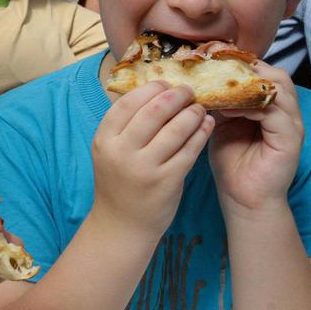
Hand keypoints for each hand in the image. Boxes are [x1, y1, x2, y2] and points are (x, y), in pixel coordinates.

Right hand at [91, 81, 213, 234]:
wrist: (121, 224)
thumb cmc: (119, 181)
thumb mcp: (110, 151)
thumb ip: (126, 125)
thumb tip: (155, 90)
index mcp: (104, 139)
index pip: (128, 102)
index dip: (150, 88)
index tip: (165, 84)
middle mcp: (121, 152)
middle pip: (154, 110)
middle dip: (176, 95)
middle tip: (188, 92)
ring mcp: (144, 168)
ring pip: (176, 128)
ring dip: (192, 112)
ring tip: (199, 108)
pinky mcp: (167, 181)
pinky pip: (190, 149)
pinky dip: (201, 133)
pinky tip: (206, 125)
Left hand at [209, 62, 302, 214]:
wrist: (242, 198)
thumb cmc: (230, 163)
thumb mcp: (219, 125)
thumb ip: (217, 103)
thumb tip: (197, 82)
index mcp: (268, 106)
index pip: (262, 73)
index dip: (238, 64)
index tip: (210, 61)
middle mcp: (284, 111)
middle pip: (274, 74)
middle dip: (244, 69)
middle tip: (215, 70)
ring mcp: (291, 124)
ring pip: (278, 88)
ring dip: (246, 85)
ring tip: (218, 87)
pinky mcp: (291, 139)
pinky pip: (274, 112)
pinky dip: (250, 107)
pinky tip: (226, 109)